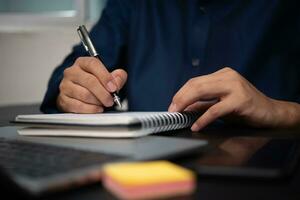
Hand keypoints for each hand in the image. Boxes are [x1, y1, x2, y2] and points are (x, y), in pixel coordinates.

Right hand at [57, 57, 126, 112]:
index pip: (93, 64)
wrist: (80, 95)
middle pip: (89, 81)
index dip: (105, 76)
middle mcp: (71, 72)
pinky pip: (77, 106)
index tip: (113, 88)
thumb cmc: (95, 84)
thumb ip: (118, 77)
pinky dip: (90, 109)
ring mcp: (65, 85)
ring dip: (97, 102)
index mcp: (83, 63)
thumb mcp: (109, 78)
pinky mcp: (63, 99)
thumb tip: (116, 82)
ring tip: (103, 104)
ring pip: (84, 95)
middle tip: (111, 100)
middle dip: (103, 93)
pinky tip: (97, 109)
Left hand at [168, 67, 299, 130]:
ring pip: (202, 91)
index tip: (172, 106)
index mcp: (222, 75)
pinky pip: (216, 109)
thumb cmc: (245, 109)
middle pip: (195, 84)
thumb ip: (203, 104)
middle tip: (171, 111)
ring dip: (186, 104)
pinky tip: (197, 126)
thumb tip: (183, 108)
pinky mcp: (240, 100)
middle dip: (180, 98)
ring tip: (178, 115)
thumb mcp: (220, 104)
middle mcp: (228, 76)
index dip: (180, 94)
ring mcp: (235, 86)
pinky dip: (203, 118)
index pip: (195, 81)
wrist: (271, 113)